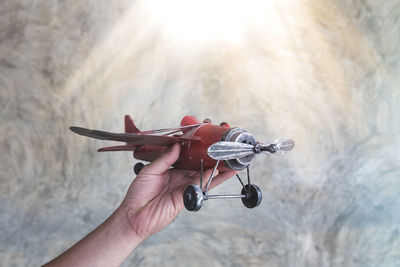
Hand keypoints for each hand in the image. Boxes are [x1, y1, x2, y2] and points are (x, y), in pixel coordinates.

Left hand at [119, 143, 237, 239]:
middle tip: (224, 148)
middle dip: (212, 158)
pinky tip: (221, 172)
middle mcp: (180, 178)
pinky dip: (212, 180)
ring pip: (205, 176)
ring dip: (218, 169)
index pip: (188, 158)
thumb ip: (165, 158)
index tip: (206, 140)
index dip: (197, 150)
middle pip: (200, 166)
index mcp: (171, 170)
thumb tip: (177, 145)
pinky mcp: (187, 197)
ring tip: (231, 160)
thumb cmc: (138, 194)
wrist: (134, 215)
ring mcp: (185, 187)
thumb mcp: (150, 170)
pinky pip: (201, 187)